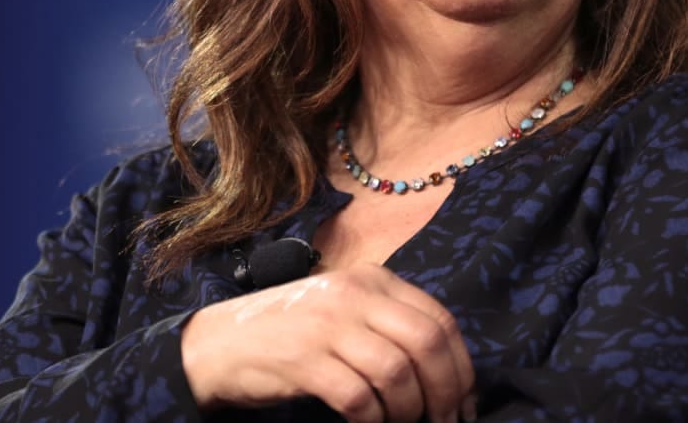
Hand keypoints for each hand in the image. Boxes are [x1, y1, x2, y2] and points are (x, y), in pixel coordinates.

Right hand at [181, 263, 476, 422]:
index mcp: (373, 279)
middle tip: (445, 422)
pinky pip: (359, 398)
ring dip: (410, 411)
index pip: (438, 319)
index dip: (461, 367)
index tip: (465, 403)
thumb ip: (390, 324)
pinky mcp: (305, 359)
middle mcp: (355, 294)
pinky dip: (373, 421)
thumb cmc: (294, 332)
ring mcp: (329, 324)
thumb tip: (447, 372)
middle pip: (426, 343)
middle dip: (446, 391)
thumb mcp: (347, 311)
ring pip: (398, 372)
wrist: (221, 343)